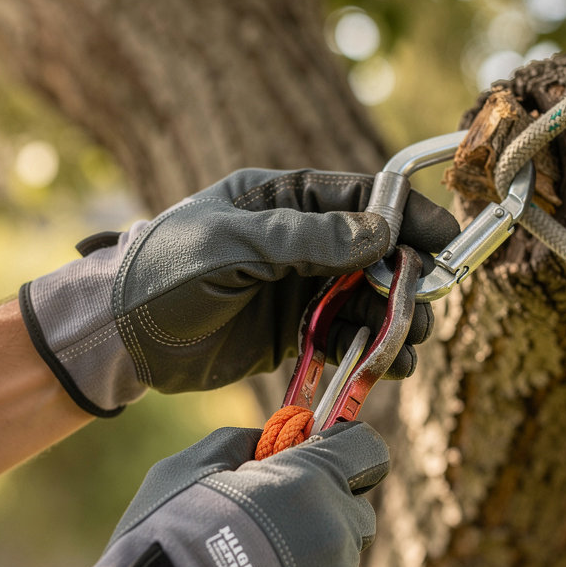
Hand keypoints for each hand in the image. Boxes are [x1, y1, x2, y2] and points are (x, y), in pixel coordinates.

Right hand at [8, 421, 387, 566]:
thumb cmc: (166, 538)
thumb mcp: (190, 467)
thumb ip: (240, 443)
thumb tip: (267, 439)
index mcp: (310, 481)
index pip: (366, 451)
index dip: (346, 454)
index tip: (320, 462)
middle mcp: (336, 532)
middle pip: (355, 515)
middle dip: (324, 516)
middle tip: (273, 531)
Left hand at [20, 169, 459, 415]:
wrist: (120, 336)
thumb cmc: (165, 272)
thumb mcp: (231, 244)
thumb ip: (305, 239)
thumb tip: (381, 233)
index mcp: (281, 201)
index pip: (359, 199)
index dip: (407, 218)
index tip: (445, 241)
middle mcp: (297, 242)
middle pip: (374, 254)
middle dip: (406, 280)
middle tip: (422, 310)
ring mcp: (297, 288)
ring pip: (365, 300)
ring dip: (392, 322)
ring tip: (407, 348)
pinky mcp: (292, 332)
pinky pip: (343, 337)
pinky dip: (367, 350)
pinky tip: (384, 366)